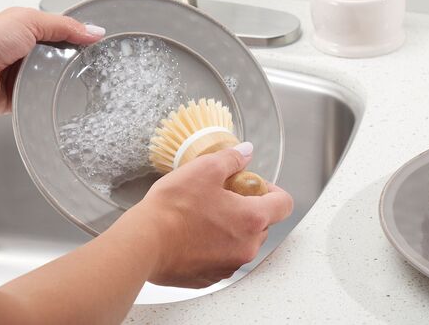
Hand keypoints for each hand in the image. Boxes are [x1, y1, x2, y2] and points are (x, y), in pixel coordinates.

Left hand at [0, 7, 104, 114]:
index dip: (82, 38)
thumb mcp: (28, 20)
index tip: (100, 43)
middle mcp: (28, 54)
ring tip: (71, 78)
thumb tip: (94, 31)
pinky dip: (49, 98)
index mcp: (29, 32)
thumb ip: (63, 25)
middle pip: (64, 59)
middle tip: (90, 63)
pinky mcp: (21, 98)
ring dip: (62, 80)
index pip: (65, 34)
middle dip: (74, 61)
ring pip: (56, 80)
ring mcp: (24, 76)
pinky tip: (56, 94)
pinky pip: (43, 99)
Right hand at [128, 145, 293, 288]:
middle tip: (223, 194)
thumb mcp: (205, 169)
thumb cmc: (174, 207)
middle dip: (248, 207)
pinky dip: (214, 244)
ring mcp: (229, 265)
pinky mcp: (210, 277)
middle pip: (263, 223)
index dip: (272, 189)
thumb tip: (246, 151)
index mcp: (252, 219)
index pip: (284, 204)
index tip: (254, 184)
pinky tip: (193, 232)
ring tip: (204, 212)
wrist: (144, 242)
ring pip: (241, 241)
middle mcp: (247, 247)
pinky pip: (222, 257)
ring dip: (231, 227)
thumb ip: (232, 158)